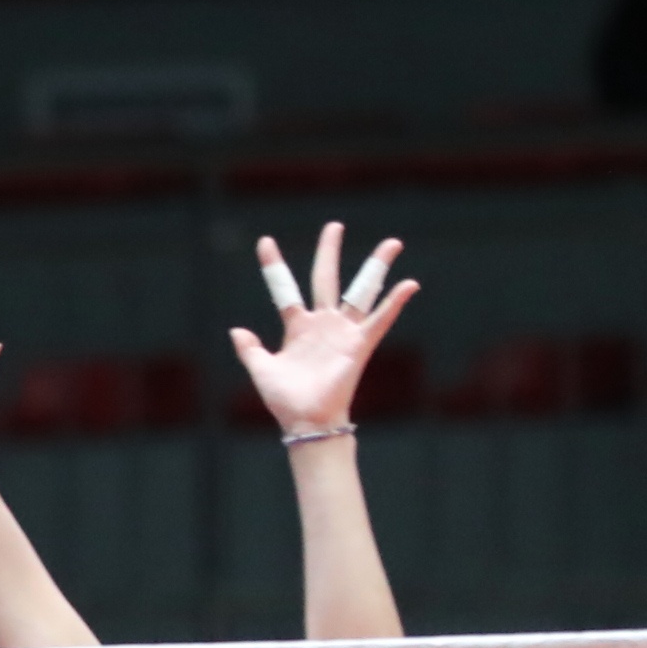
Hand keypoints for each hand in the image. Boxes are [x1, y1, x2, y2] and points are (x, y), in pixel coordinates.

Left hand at [230, 221, 419, 439]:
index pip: (284, 289)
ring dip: (376, 267)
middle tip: (335, 226)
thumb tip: (237, 330)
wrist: (306, 421)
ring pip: (361, 291)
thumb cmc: (285, 400)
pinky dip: (395, 302)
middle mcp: (322, 323)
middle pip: (325, 279)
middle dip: (329, 252)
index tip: (265, 241)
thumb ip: (250, 350)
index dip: (274, 266)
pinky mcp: (359, 344)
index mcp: (296, 327)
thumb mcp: (262, 371)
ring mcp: (342, 331)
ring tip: (393, 242)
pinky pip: (380, 319)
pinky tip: (409, 283)